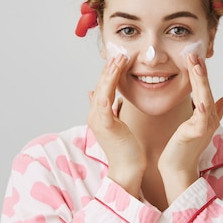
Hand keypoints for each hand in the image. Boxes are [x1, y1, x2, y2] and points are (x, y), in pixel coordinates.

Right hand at [87, 55, 145, 196]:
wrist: (127, 170)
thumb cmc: (127, 150)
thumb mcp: (117, 125)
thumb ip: (109, 109)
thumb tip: (96, 94)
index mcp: (99, 115)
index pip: (102, 88)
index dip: (109, 72)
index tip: (118, 58)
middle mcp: (95, 115)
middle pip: (100, 85)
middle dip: (109, 68)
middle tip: (119, 51)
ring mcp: (98, 119)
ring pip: (102, 89)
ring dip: (110, 72)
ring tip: (119, 58)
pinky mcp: (106, 124)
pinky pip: (105, 101)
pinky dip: (109, 86)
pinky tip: (115, 75)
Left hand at [158, 52, 222, 202]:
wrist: (177, 170)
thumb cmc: (183, 149)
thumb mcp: (197, 126)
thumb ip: (213, 112)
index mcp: (208, 115)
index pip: (205, 89)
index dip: (202, 73)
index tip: (195, 56)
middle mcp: (210, 119)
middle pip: (207, 90)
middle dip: (201, 71)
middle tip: (194, 53)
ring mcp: (205, 126)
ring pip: (205, 99)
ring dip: (201, 81)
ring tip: (196, 65)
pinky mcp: (197, 134)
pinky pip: (201, 118)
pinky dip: (202, 107)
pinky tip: (199, 97)